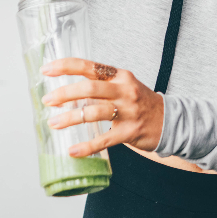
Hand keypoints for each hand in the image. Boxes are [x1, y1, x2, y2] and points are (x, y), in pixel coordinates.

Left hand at [40, 59, 163, 156]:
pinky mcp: (130, 132)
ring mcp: (128, 111)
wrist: (170, 120)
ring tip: (54, 123)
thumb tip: (66, 93)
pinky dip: (87, 146)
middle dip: (64, 94)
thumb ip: (100, 87)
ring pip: (94, 113)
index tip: (46, 70)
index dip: (65, 67)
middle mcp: (124, 91)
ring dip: (70, 118)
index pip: (89, 67)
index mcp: (120, 76)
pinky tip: (73, 151)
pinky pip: (104, 139)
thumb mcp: (124, 87)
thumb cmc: (140, 103)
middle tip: (47, 100)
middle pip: (90, 89)